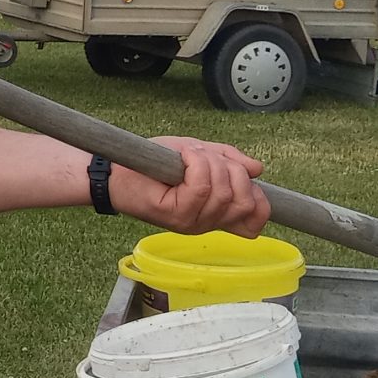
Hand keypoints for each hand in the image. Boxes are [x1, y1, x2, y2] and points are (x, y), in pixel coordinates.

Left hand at [109, 136, 267, 238]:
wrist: (117, 169)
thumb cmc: (155, 162)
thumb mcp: (198, 154)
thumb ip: (227, 161)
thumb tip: (257, 169)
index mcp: (215, 212)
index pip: (254, 219)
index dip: (260, 199)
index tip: (248, 179)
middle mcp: (206, 223)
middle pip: (244, 200)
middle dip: (233, 170)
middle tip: (208, 157)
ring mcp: (191, 222)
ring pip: (222, 192)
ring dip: (210, 163)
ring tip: (189, 155)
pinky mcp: (175, 216)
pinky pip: (200, 187)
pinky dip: (196, 163)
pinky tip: (184, 156)